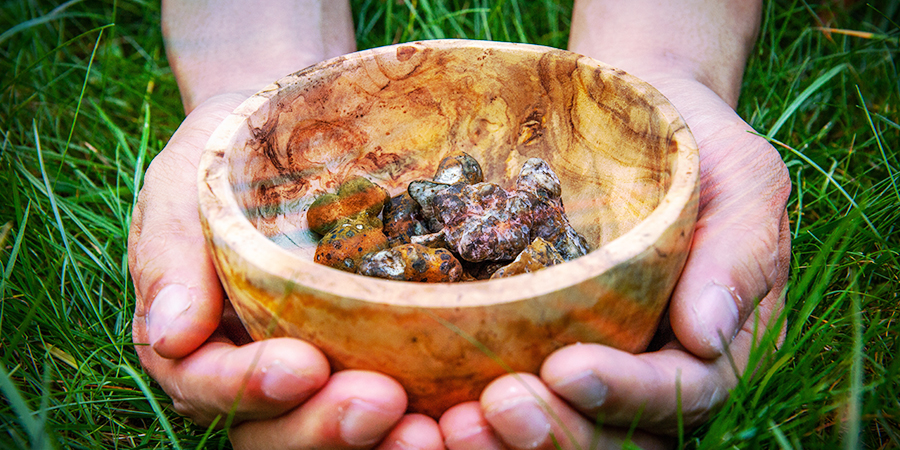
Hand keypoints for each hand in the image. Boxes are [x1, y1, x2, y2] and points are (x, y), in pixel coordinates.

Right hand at [129, 92, 443, 448]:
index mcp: (196, 340)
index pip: (203, 385)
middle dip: (322, 430)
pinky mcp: (373, 352)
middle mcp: (253, 370)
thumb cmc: (234, 151)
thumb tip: (171, 335)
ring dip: (378, 443)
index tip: (301, 366)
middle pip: (271, 432)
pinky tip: (462, 410)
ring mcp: (317, 368)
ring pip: (332, 434)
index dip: (247, 388)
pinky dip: (426, 413)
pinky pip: (396, 400)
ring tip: (430, 430)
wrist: (300, 128)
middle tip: (382, 404)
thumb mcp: (186, 182)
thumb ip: (171, 252)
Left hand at [438, 75, 790, 448]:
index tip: (567, 369)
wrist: (624, 108)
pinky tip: (426, 408)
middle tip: (495, 407)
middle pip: (614, 436)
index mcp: (712, 345)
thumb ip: (739, 253)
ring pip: (560, 431)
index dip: (628, 395)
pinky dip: (465, 404)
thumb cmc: (690, 139)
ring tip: (450, 425)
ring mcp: (591, 361)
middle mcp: (650, 369)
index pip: (684, 394)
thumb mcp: (740, 178)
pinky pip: (507, 387)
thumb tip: (706, 338)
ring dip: (506, 441)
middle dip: (556, 433)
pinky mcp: (533, 342)